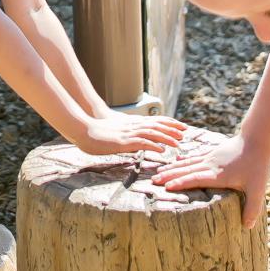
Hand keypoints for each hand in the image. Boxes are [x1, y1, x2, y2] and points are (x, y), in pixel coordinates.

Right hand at [73, 114, 187, 155]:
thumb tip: (136, 137)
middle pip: (157, 125)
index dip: (169, 123)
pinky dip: (153, 145)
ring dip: (166, 137)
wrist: (84, 129)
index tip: (181, 126)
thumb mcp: (116, 129)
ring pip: (152, 133)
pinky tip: (161, 150)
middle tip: (185, 132)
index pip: (155, 120)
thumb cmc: (97, 131)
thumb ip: (128, 132)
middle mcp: (133, 126)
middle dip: (172, 128)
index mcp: (132, 123)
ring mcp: (129, 134)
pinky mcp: (123, 142)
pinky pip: (141, 143)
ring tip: (178, 142)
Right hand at [149, 133, 269, 222]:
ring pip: (187, 163)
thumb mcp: (258, 188)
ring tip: (158, 172)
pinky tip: (176, 159)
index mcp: (217, 175)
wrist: (257, 140)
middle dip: (169, 176)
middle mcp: (210, 165)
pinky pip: (193, 157)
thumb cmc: (258, 165)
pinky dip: (183, 160)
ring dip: (172, 168)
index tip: (166, 187)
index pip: (194, 179)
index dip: (180, 183)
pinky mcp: (213, 152)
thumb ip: (252, 208)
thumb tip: (247, 227)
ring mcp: (210, 157)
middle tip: (154, 181)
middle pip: (186, 170)